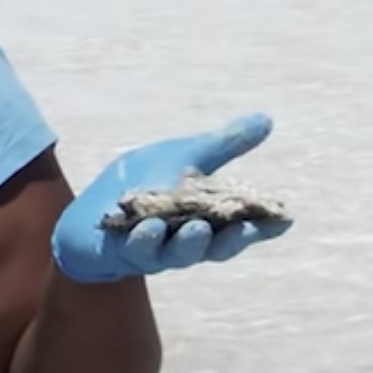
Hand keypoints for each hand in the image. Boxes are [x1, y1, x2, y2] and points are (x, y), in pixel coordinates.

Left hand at [52, 113, 285, 283]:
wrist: (89, 211)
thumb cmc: (142, 186)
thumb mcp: (184, 157)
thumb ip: (222, 145)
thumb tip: (266, 120)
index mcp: (203, 221)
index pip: (237, 228)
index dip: (260, 226)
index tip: (284, 220)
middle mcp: (182, 241)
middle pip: (212, 248)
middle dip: (228, 240)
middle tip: (242, 227)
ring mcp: (152, 250)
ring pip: (174, 253)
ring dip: (187, 243)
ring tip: (197, 228)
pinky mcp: (118, 252)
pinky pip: (133, 251)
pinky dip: (142, 240)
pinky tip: (148, 228)